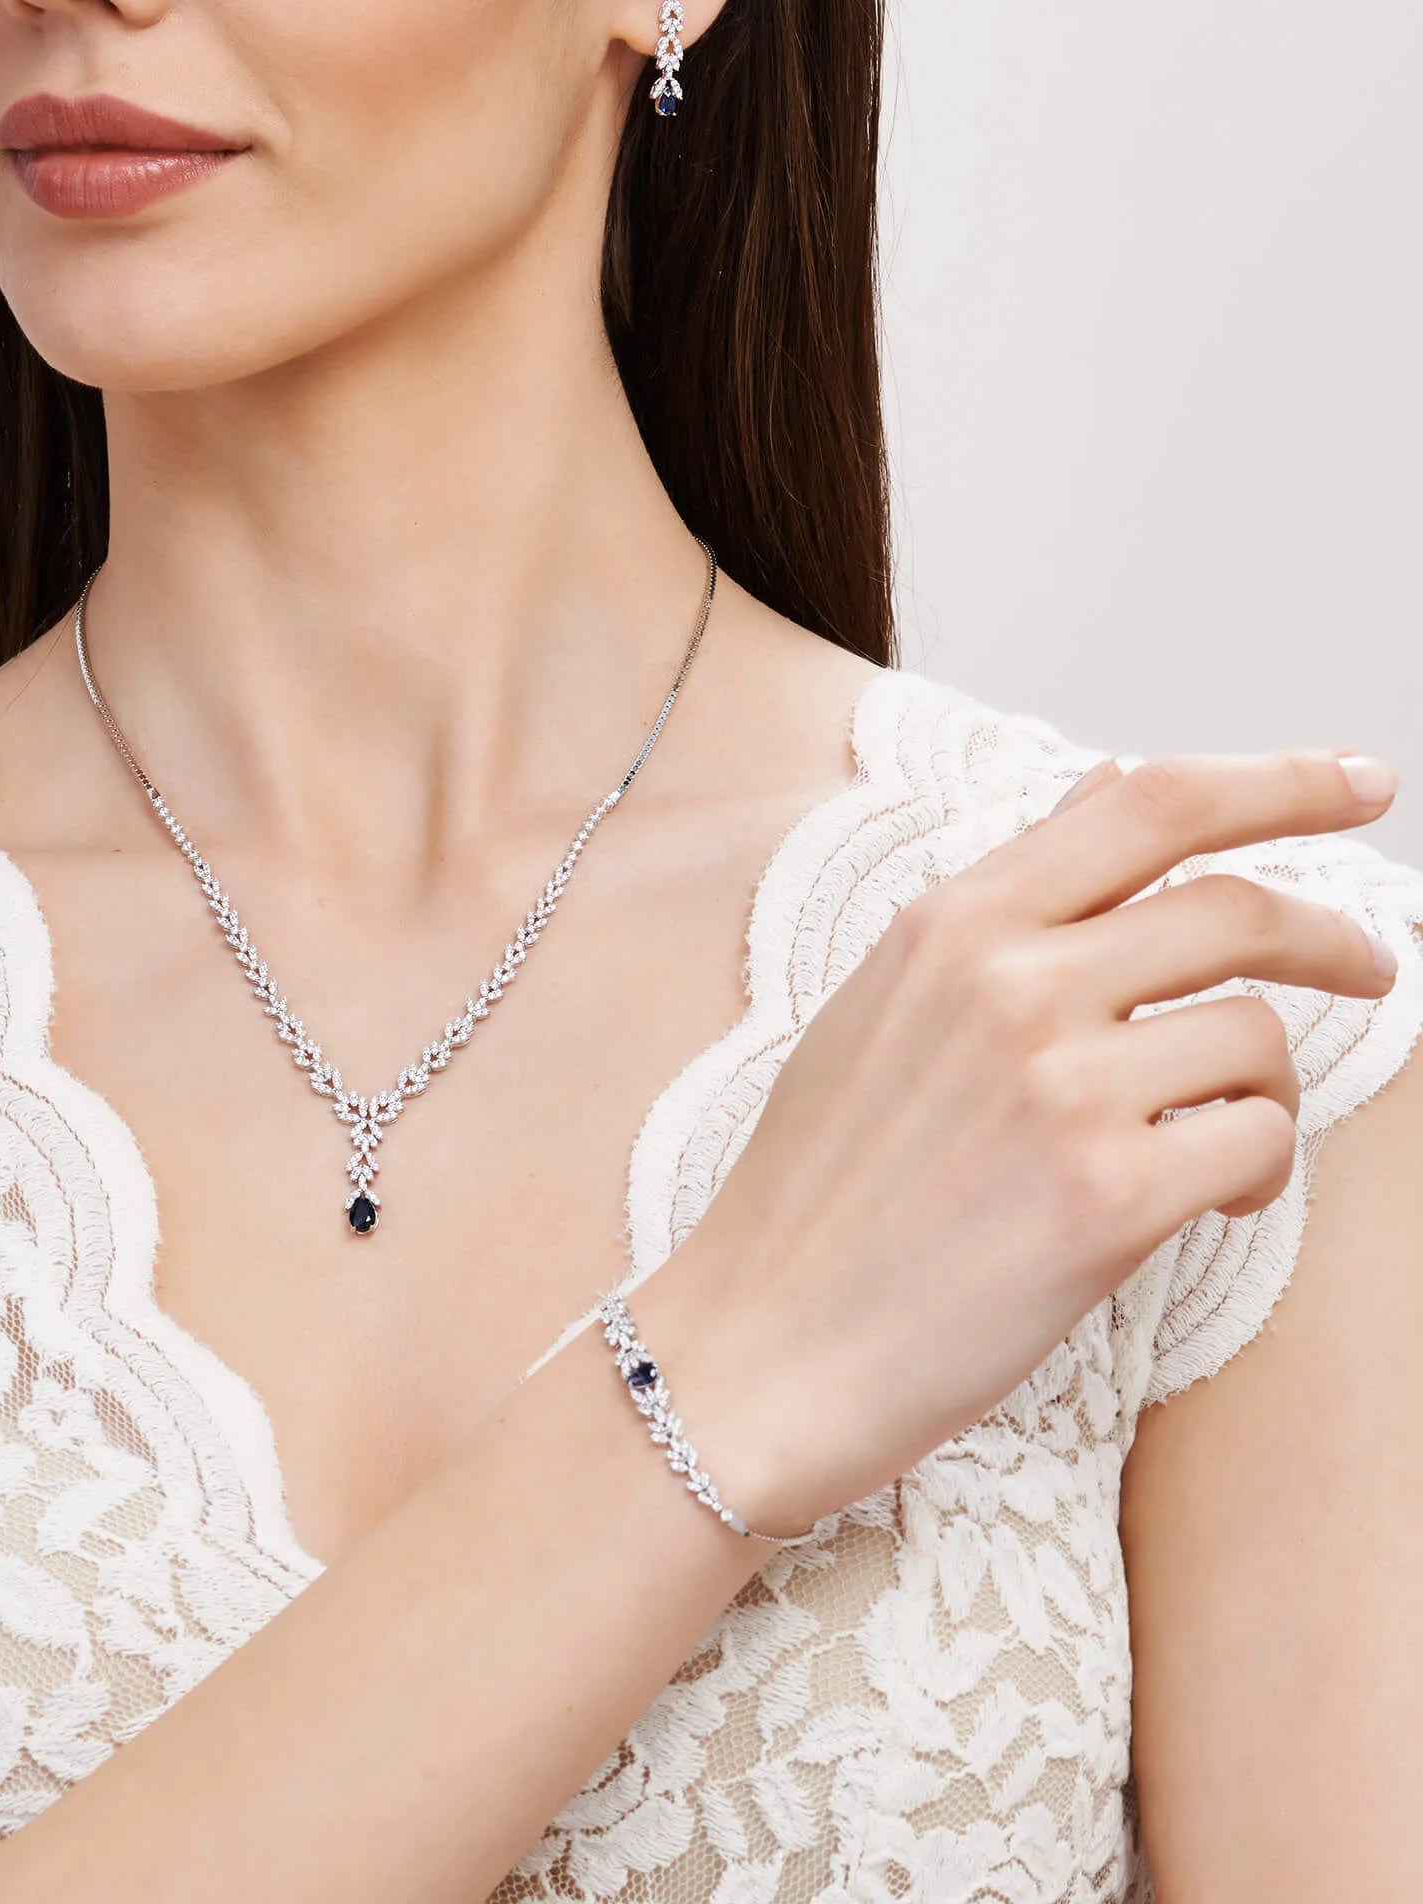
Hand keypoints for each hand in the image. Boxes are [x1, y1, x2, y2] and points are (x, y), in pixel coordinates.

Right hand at [676, 748, 1401, 1536]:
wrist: (761, 1342)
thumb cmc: (815, 1191)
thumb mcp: (880, 1008)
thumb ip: (999, 904)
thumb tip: (1105, 787)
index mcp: (947, 926)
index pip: (1148, 804)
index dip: (1277, 781)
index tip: (1357, 782)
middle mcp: (1007, 983)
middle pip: (1236, 906)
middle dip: (1335, 933)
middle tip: (1370, 965)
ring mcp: (1058, 1085)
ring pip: (1257, 1036)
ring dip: (1268, 1088)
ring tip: (1222, 1141)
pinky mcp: (1107, 1197)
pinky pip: (1257, 1142)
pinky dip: (1257, 1171)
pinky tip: (1211, 1200)